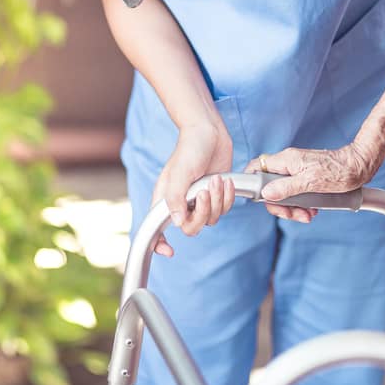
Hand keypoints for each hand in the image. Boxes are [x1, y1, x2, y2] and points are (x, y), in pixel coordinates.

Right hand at [151, 122, 235, 256]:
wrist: (209, 132)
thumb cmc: (190, 148)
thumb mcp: (181, 172)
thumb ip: (176, 198)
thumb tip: (175, 222)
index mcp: (165, 198)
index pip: (156, 228)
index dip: (159, 244)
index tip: (169, 251)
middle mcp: (180, 203)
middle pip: (191, 227)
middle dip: (203, 211)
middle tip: (206, 191)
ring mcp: (198, 200)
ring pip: (210, 219)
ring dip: (218, 200)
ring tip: (216, 179)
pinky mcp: (215, 195)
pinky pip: (223, 210)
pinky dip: (227, 197)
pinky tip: (225, 181)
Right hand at [244, 143, 375, 222]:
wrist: (361, 166)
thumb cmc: (340, 171)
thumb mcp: (311, 182)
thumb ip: (286, 187)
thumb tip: (265, 193)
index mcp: (286, 161)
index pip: (256, 167)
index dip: (251, 182)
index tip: (259, 199)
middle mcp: (288, 164)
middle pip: (268, 186)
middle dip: (279, 204)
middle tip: (292, 214)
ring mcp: (297, 171)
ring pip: (282, 192)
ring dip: (292, 207)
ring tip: (307, 215)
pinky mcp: (306, 178)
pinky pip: (295, 193)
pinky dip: (301, 204)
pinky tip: (312, 211)